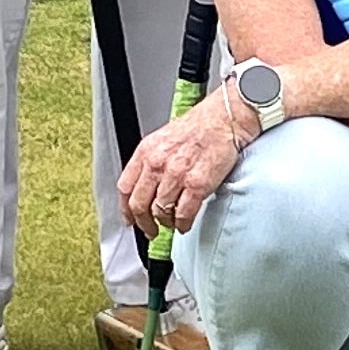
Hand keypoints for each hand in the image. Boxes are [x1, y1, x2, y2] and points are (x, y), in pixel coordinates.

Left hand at [120, 93, 249, 240]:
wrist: (223, 119)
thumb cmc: (199, 127)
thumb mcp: (164, 139)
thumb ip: (151, 161)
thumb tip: (144, 186)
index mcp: (146, 151)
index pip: (125, 187)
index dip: (125, 209)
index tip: (130, 219)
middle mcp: (158, 163)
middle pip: (139, 204)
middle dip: (144, 223)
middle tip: (150, 230)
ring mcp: (177, 175)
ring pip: (161, 212)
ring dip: (166, 223)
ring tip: (172, 223)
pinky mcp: (197, 185)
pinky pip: (183, 214)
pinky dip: (182, 224)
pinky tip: (184, 223)